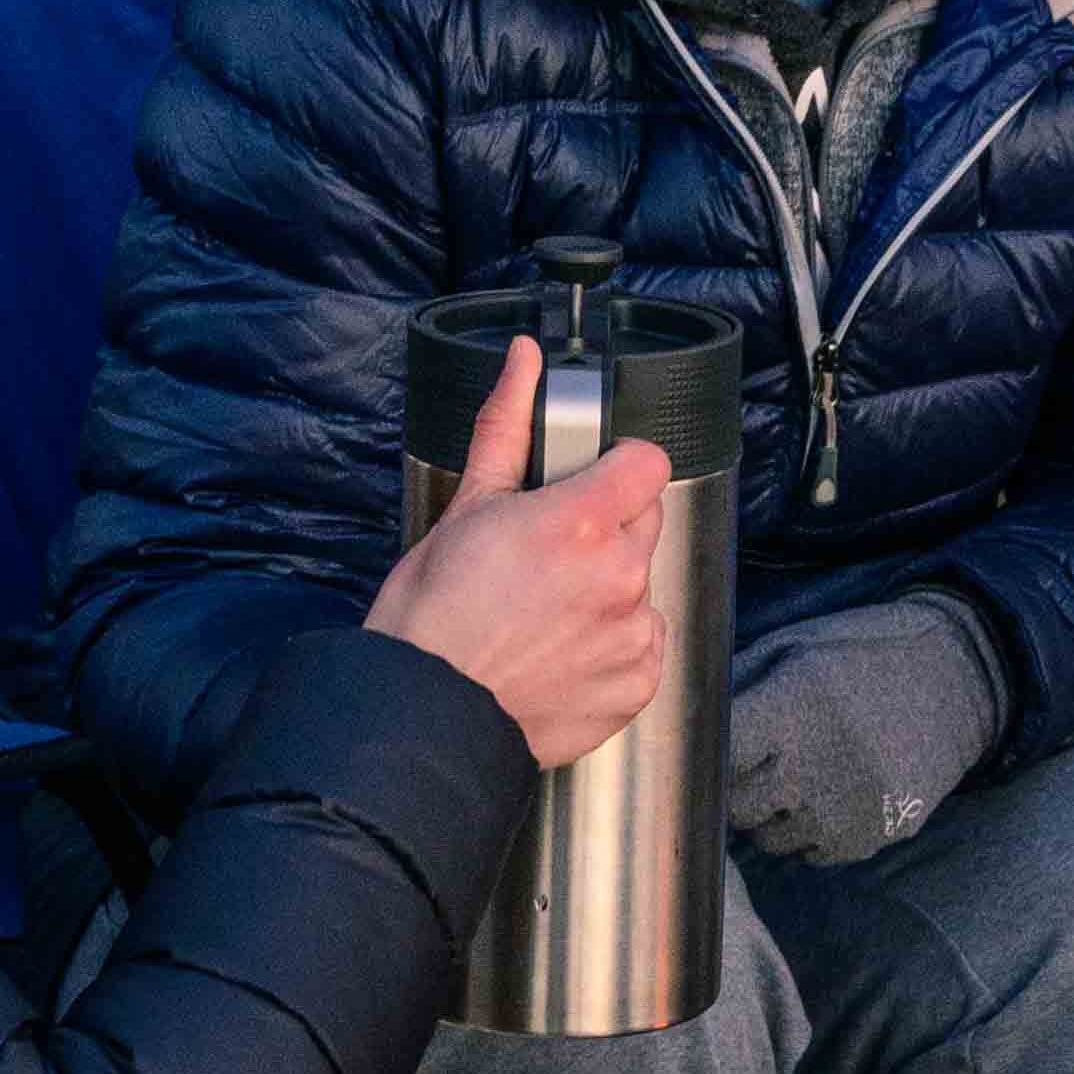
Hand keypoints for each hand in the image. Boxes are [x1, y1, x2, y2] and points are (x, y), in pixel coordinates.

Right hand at [372, 332, 670, 774]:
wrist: (425, 713)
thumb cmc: (433, 615)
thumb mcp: (466, 507)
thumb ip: (508, 427)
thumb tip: (524, 360)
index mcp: (582, 521)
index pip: (647, 462)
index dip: (615, 469)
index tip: (587, 485)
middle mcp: (620, 575)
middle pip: (643, 523)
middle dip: (604, 530)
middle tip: (545, 556)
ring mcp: (633, 634)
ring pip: (641, 587)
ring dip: (607, 592)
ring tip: (545, 614)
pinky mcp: (637, 684)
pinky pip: (643, 645)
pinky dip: (611, 647)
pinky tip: (559, 652)